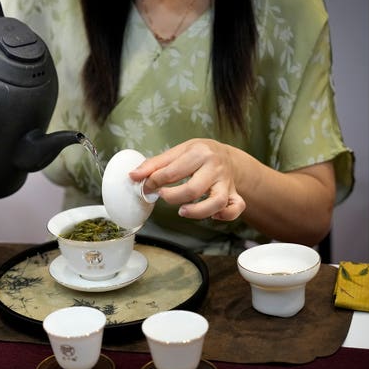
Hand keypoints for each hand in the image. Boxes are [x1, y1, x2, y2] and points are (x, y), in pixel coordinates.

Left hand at [129, 139, 245, 220]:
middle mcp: (215, 167)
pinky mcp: (235, 194)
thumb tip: (133, 176)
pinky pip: (236, 209)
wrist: (226, 154)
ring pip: (217, 202)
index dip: (154, 181)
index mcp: (199, 153)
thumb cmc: (197, 154)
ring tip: (182, 211)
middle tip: (162, 196)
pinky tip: (212, 216)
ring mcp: (227, 182)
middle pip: (194, 189)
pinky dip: (225, 215)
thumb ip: (154, 164)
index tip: (147, 186)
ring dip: (198, 211)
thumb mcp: (177, 152)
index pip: (173, 171)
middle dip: (173, 197)